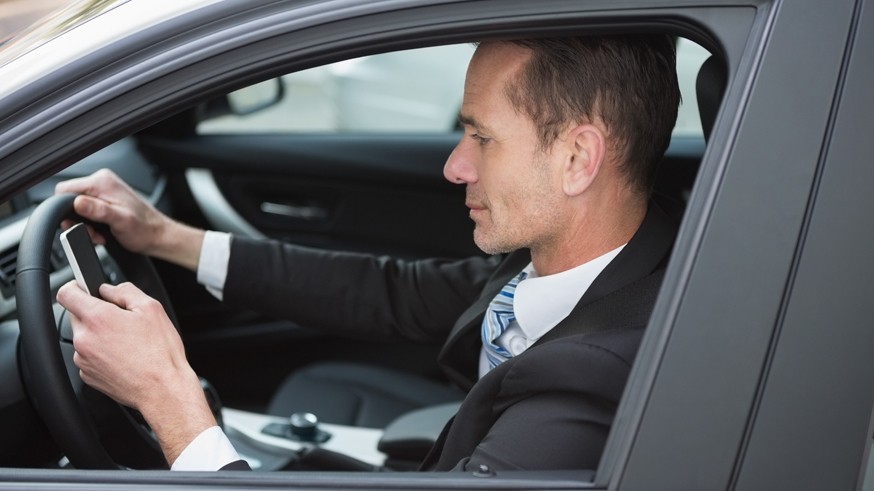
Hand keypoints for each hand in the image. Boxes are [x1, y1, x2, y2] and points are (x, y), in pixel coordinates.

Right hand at [55, 169, 204, 270]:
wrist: (158, 235)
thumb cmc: (144, 229)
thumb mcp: (119, 221)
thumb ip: (98, 210)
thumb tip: (77, 202)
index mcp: (102, 182)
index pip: (64, 189)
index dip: (64, 209)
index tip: (77, 224)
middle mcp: (102, 182)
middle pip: (69, 199)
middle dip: (77, 220)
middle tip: (93, 233)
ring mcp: (104, 190)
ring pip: (77, 207)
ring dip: (85, 224)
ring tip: (99, 234)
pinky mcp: (105, 200)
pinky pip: (87, 210)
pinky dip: (91, 223)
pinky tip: (102, 231)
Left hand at [56, 280, 215, 464]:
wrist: (162, 389)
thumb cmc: (160, 352)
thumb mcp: (151, 308)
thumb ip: (125, 291)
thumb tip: (109, 289)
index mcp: (98, 318)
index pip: (67, 293)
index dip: (76, 286)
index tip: (84, 288)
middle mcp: (84, 339)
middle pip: (76, 315)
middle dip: (95, 313)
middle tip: (122, 320)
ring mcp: (84, 359)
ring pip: (84, 336)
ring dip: (99, 334)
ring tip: (127, 342)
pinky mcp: (88, 375)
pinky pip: (89, 356)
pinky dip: (101, 353)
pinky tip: (124, 356)